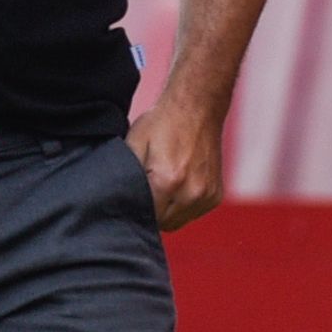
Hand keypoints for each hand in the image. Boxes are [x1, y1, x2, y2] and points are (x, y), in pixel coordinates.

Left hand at [126, 89, 224, 231]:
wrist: (197, 107)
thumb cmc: (162, 123)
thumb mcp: (133, 144)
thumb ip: (126, 177)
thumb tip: (116, 201)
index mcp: (167, 182)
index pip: (145, 217)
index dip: (136, 209)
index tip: (132, 197)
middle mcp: (190, 193)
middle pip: (162, 225)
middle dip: (153, 212)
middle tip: (148, 188)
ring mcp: (206, 196)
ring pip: (178, 222)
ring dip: (169, 211)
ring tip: (164, 184)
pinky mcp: (216, 196)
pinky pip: (193, 213)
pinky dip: (184, 205)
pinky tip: (179, 184)